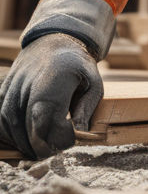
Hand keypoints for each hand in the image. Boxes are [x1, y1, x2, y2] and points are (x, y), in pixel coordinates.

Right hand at [0, 32, 103, 159]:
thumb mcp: (93, 83)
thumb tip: (79, 136)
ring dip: (24, 145)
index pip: (47, 119)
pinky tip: (24, 141)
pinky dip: (9, 137)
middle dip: (41, 147)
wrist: (52, 42)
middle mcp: (28, 82)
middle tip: (54, 151)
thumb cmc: (76, 66)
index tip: (70, 139)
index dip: (58, 138)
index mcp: (55, 78)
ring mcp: (12, 88)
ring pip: (9, 127)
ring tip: (40, 148)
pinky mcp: (2, 93)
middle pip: (27, 128)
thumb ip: (85, 111)